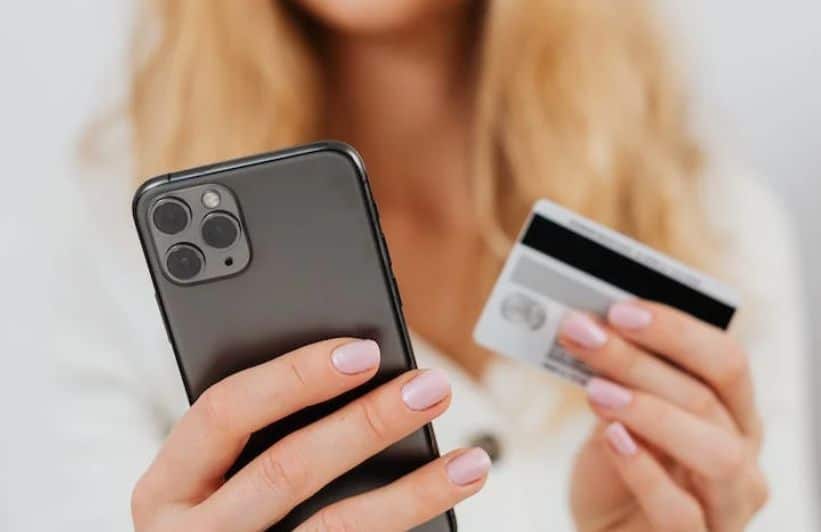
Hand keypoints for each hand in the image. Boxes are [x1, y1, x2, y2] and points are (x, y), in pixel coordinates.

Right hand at [131, 338, 489, 530]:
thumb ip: (249, 437)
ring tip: (470, 461)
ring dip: (412, 491)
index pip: (224, 411)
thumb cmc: (212, 524)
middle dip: (368, 422)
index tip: (365, 351)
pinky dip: (403, 528)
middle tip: (431, 388)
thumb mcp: (204, 484)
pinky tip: (442, 508)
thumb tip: (354, 369)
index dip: (296, 375)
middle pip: (288, 467)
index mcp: (165, 488)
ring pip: (334, 527)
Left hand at [564, 301, 767, 531]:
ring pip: (716, 453)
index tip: (617, 308)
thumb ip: (617, 379)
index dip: (674, 329)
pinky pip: (683, 513)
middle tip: (586, 335)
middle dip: (641, 359)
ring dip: (651, 412)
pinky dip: (644, 471)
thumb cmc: (617, 468)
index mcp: (732, 411)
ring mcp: (729, 505)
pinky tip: (612, 439)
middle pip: (710, 396)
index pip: (725, 359)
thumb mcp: (617, 415)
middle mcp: (742, 454)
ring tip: (596, 390)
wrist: (606, 529)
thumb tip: (587, 324)